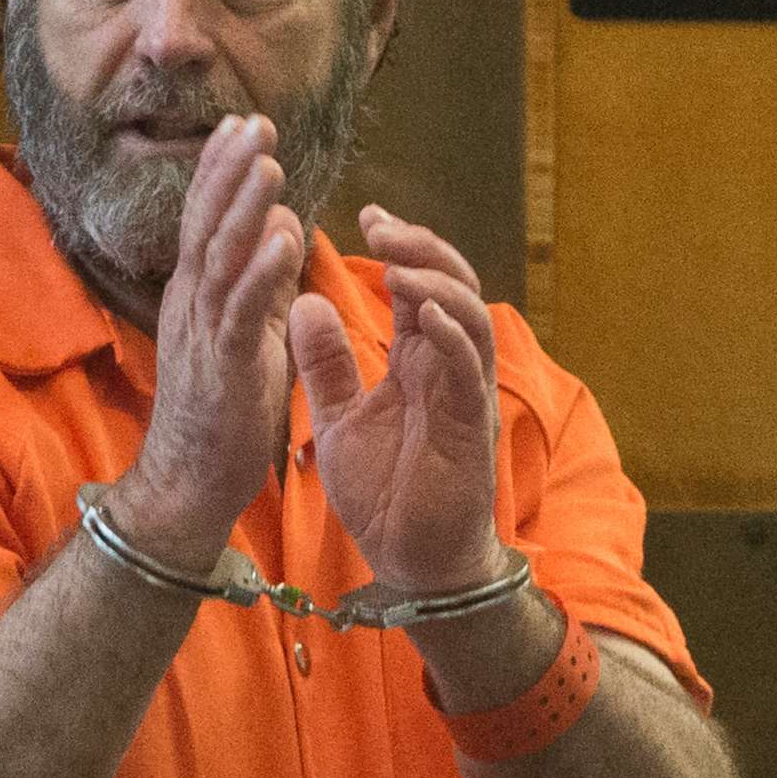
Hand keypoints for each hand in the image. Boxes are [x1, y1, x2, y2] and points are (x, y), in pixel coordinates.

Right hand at [112, 116, 307, 566]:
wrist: (190, 482)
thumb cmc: (221, 410)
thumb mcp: (248, 334)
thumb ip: (263, 282)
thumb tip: (283, 225)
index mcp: (197, 294)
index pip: (206, 219)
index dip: (223, 171)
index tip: (244, 125)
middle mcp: (191, 304)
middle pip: (207, 224)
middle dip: (230, 171)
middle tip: (254, 122)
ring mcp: (202, 335)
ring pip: (220, 260)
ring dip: (244, 211)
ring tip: (268, 166)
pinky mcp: (222, 369)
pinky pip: (241, 314)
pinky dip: (261, 275)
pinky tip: (283, 241)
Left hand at [291, 204, 504, 594]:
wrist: (410, 563)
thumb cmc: (384, 496)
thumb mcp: (337, 419)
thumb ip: (325, 364)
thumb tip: (304, 301)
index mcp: (417, 363)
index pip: (418, 288)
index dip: (400, 247)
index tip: (365, 215)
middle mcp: (447, 368)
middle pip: (451, 285)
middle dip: (420, 247)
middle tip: (379, 223)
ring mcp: (465, 393)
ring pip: (468, 315)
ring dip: (436, 282)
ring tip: (396, 263)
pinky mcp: (473, 425)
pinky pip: (469, 368)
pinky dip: (449, 334)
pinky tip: (421, 314)